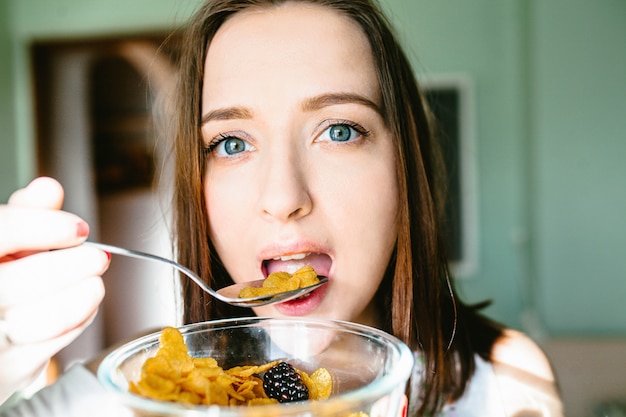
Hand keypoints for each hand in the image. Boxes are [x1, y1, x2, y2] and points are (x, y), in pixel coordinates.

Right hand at [0, 177, 108, 402]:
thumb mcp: (2, 241)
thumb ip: (24, 214)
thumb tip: (48, 189)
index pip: (0, 233)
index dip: (42, 226)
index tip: (76, 228)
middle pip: (26, 279)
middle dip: (75, 265)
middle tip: (96, 257)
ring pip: (45, 317)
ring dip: (83, 295)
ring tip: (92, 281)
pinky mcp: (9, 368)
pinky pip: (55, 343)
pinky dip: (79, 318)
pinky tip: (80, 302)